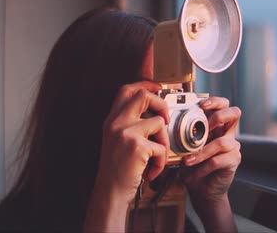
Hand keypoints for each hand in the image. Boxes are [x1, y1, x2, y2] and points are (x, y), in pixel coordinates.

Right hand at [84, 81, 169, 231]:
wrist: (110, 193)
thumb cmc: (118, 170)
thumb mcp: (118, 141)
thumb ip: (131, 124)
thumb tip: (156, 113)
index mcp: (112, 120)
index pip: (127, 90)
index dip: (144, 84)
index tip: (157, 86)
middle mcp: (116, 123)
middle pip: (144, 96)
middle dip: (161, 104)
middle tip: (165, 119)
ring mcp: (126, 133)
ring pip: (159, 123)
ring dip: (163, 143)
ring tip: (155, 157)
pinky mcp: (137, 146)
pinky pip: (162, 147)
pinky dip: (161, 162)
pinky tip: (151, 171)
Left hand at [181, 96, 241, 231]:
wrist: (201, 190)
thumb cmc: (192, 167)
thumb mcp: (183, 148)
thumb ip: (180, 136)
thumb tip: (167, 124)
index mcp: (216, 126)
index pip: (223, 105)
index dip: (214, 101)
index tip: (200, 105)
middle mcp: (227, 133)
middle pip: (235, 113)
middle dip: (219, 116)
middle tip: (206, 125)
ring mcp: (233, 147)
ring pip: (223, 141)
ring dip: (202, 152)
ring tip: (188, 161)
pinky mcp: (233, 161)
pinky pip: (218, 160)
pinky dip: (203, 166)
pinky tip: (194, 173)